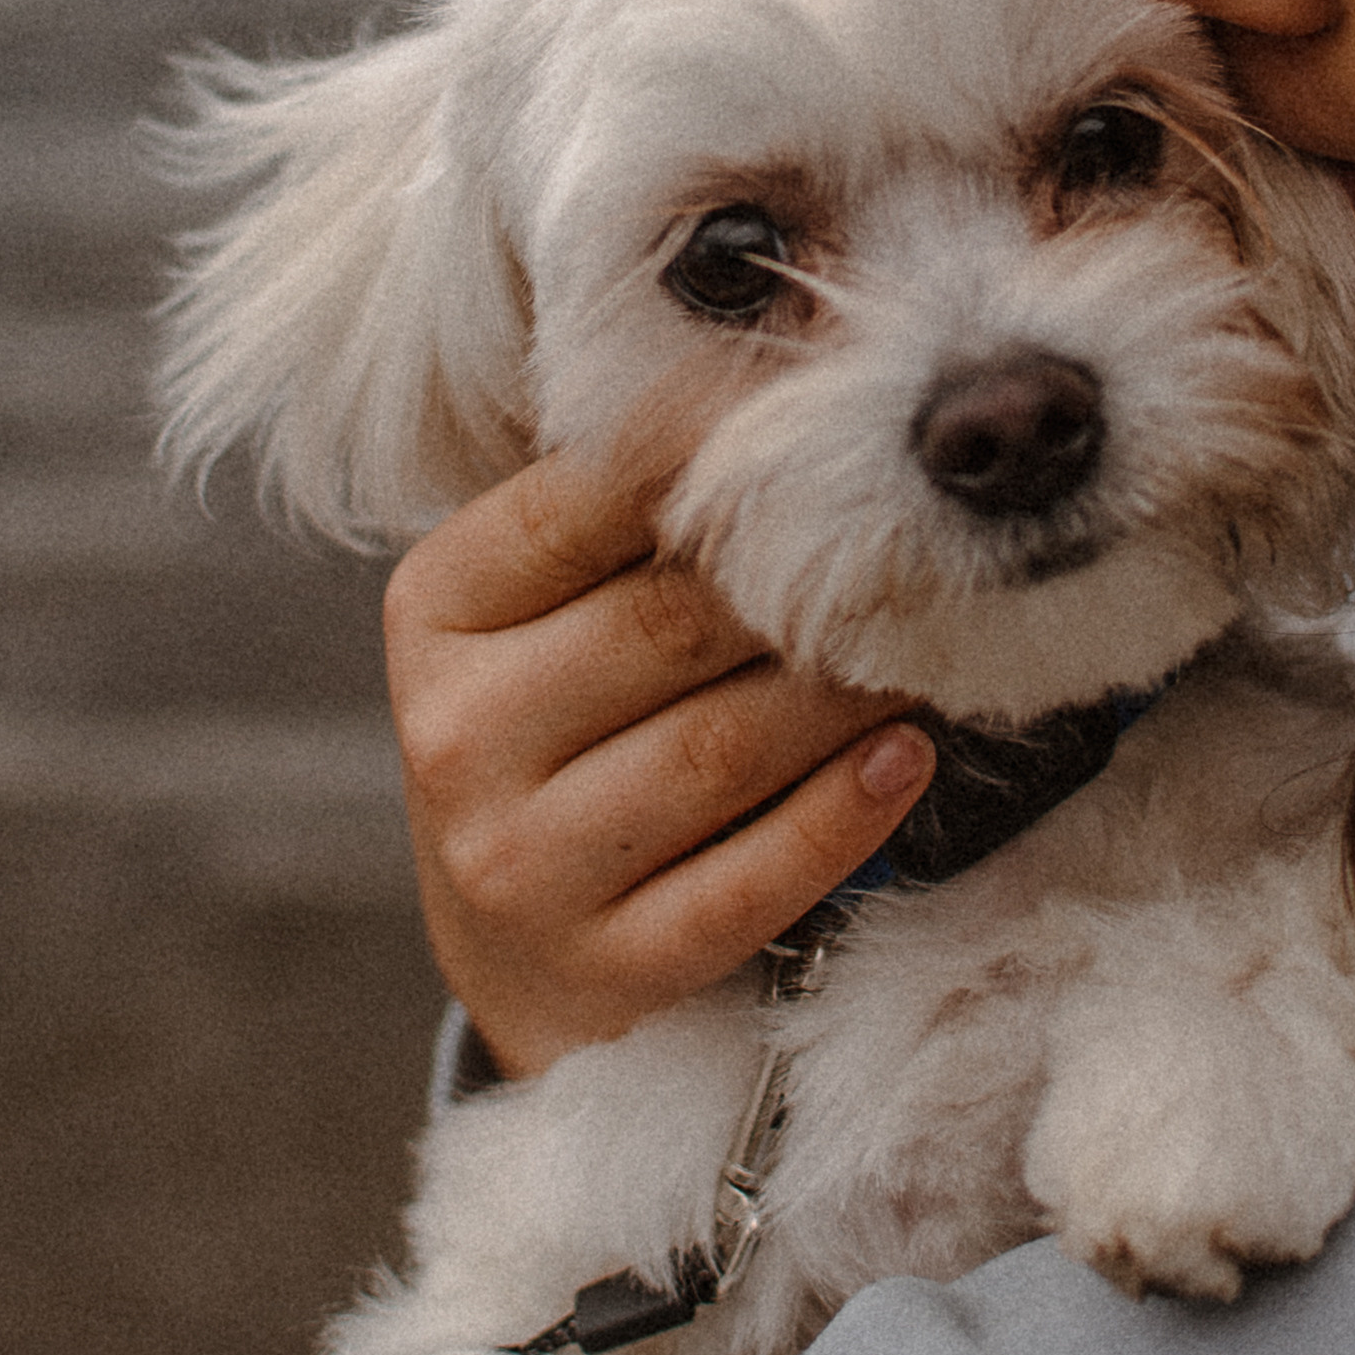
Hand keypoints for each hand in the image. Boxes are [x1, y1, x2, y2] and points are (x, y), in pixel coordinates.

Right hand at [382, 418, 936, 1079]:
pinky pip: (749, 883)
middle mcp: (454, 733)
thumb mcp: (546, 612)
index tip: (817, 425)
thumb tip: (769, 385)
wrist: (518, 945)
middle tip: (913, 552)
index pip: (586, 501)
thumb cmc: (562, 729)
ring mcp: (517, 862)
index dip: (716, 456)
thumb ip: (628, 513)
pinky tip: (903, 761)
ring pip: (723, 749)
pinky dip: (842, 816)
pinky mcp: (599, 968)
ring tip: (920, 651)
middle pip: (671, 625)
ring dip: (845, 695)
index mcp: (435, 610)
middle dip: (805, 587)